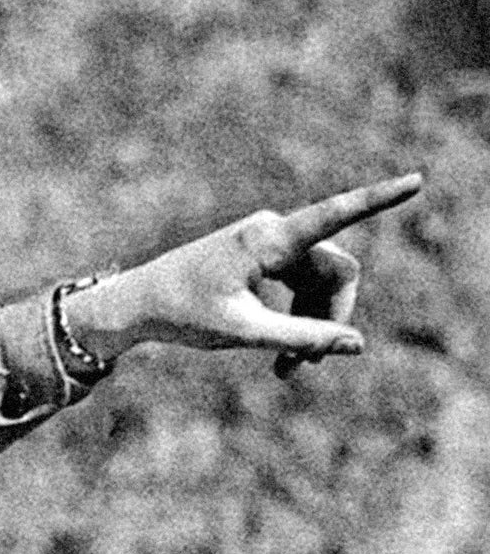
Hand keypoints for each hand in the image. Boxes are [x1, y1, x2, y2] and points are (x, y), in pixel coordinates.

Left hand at [64, 172, 421, 376]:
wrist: (138, 302)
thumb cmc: (183, 313)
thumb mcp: (242, 332)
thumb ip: (300, 338)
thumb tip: (355, 344)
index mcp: (267, 240)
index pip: (334, 215)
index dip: (378, 201)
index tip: (416, 182)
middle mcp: (274, 231)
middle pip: (335, 273)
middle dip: (329, 318)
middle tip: (303, 367)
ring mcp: (272, 242)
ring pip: (320, 283)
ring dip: (311, 325)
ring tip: (286, 371)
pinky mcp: (266, 256)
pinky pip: (302, 284)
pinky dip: (298, 316)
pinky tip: (282, 353)